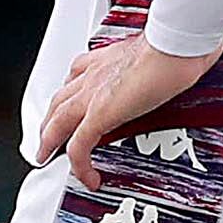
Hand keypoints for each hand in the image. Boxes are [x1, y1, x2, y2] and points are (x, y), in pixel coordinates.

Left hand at [35, 36, 219, 189]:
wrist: (174, 45)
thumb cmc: (174, 46)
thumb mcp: (159, 56)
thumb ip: (159, 64)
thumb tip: (177, 70)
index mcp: (106, 59)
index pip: (78, 73)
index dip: (70, 90)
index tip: (72, 99)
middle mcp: (93, 74)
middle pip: (59, 100)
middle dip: (50, 119)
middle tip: (46, 135)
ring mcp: (92, 95)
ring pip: (57, 122)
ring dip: (49, 141)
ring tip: (47, 156)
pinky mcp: (99, 115)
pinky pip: (79, 147)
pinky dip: (80, 166)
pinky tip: (88, 177)